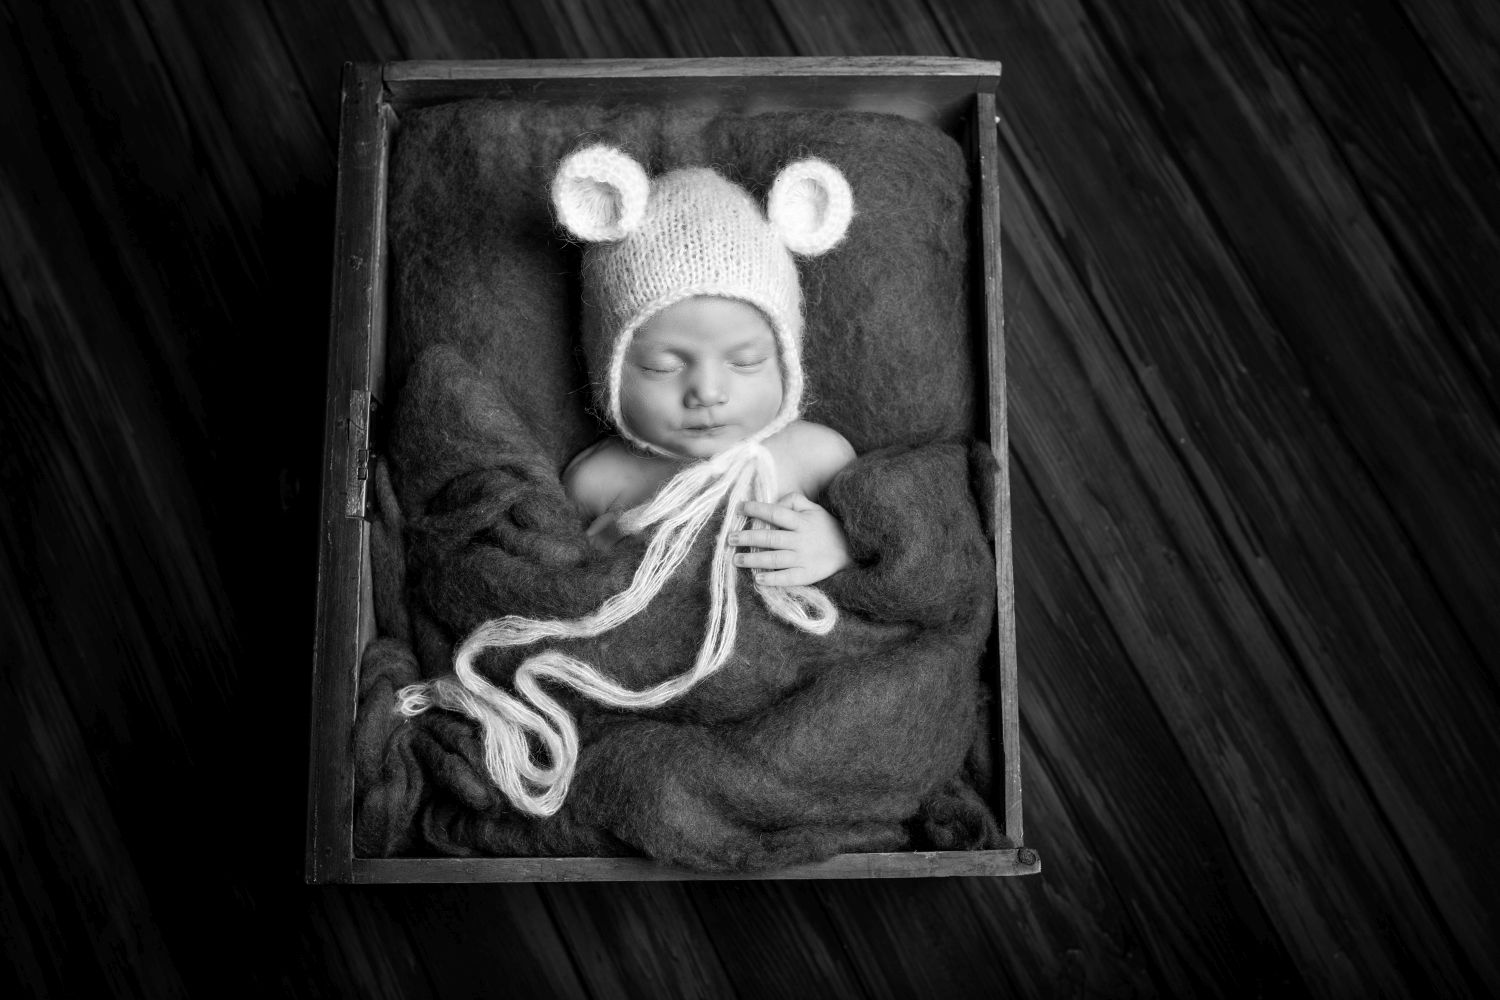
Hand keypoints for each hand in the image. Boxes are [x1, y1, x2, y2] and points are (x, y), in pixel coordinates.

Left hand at [730, 493, 852, 586]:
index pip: (776, 513)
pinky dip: (772, 579)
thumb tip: (773, 502)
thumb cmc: (828, 528)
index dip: (757, 509)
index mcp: (802, 521)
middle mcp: (801, 539)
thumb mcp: (814, 509)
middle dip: (748, 537)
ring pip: (774, 558)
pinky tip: (758, 579)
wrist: (852, 551)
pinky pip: (788, 578)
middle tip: (730, 538)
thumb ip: (794, 500)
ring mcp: (804, 558)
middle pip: (770, 537)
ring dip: (753, 559)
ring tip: (736, 560)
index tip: (740, 507)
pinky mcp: (808, 575)